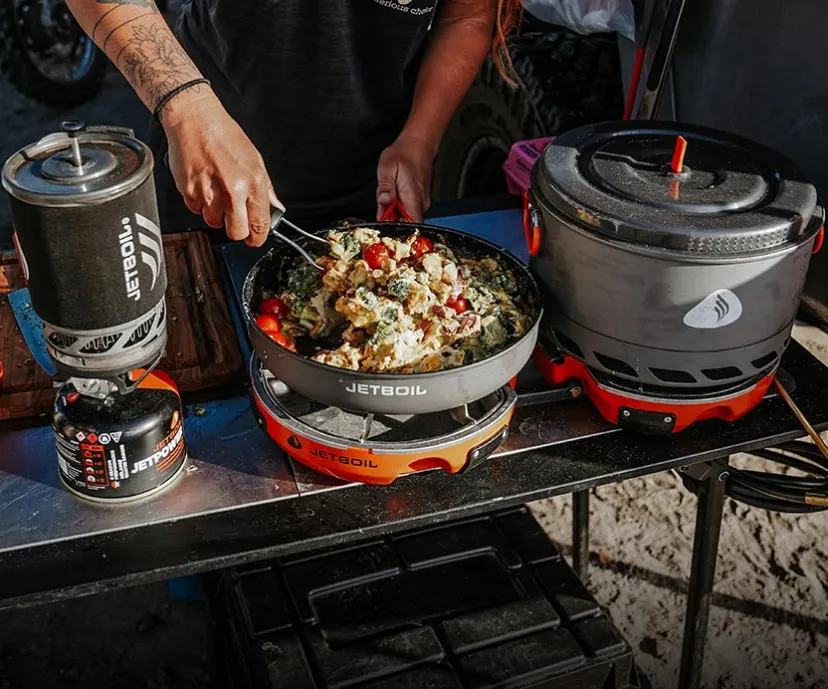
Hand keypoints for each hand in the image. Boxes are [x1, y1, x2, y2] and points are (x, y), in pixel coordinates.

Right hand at [163, 91, 282, 246]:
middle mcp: (232, 190)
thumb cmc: (224, 135)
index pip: (260, 224)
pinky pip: (196, 210)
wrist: (195, 119)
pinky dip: (200, 203)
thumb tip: (274, 208)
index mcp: (253, 182)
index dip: (258, 237)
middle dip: (237, 230)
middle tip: (235, 220)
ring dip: (216, 214)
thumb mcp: (255, 160)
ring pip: (214, 223)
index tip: (255, 239)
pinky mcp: (189, 191)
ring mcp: (209, 192)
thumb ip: (265, 189)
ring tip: (217, 193)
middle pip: (237, 232)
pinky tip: (204, 185)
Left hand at [376, 133, 436, 222]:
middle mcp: (420, 203)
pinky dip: (398, 206)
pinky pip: (408, 209)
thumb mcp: (387, 168)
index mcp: (413, 198)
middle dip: (392, 219)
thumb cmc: (404, 154)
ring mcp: (420, 202)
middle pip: (406, 223)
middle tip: (383, 206)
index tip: (385, 223)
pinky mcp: (419, 199)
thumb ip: (385, 187)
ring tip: (389, 195)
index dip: (397, 229)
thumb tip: (383, 201)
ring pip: (406, 216)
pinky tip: (394, 194)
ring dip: (394, 212)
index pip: (410, 226)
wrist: (418, 144)